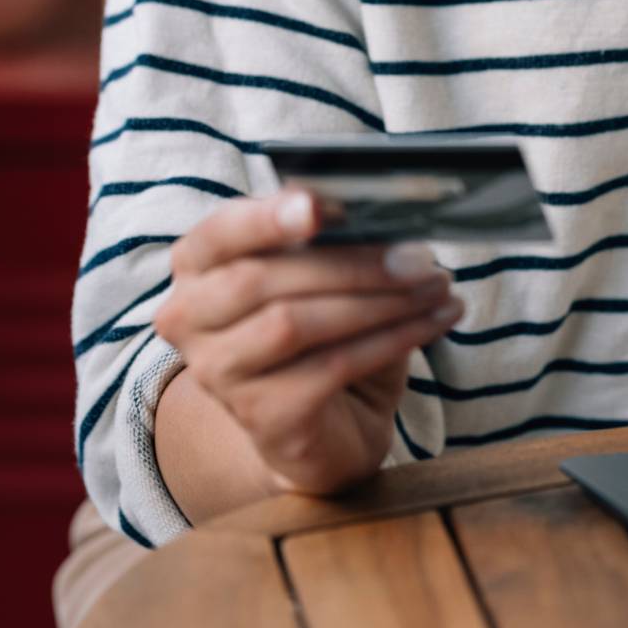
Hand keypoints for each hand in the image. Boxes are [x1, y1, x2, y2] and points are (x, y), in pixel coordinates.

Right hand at [152, 186, 464, 494]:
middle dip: (350, 262)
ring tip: (436, 285)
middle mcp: (190, 319)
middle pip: (262, 279)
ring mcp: (220, 373)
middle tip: (419, 254)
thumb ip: (324, 235)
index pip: (220, 233)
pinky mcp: (263, 417)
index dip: (267, 218)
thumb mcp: (320, 273)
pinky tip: (432, 322)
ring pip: (296, 324)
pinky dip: (392, 339)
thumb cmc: (320, 330)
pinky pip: (331, 367)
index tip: (317, 207)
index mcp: (198, 265)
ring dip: (379, 301)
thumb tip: (364, 200)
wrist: (323, 427)